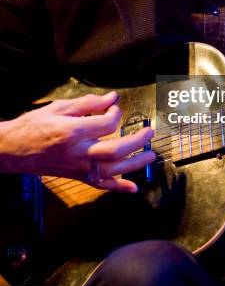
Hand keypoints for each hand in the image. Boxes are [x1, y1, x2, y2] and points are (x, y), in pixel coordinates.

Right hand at [0, 91, 155, 192]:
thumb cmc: (34, 126)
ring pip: (113, 169)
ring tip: (151, 155)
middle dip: (137, 141)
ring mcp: (79, 168)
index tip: (114, 107)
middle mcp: (79, 152)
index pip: (107, 124)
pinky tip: (133, 188)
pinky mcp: (77, 176)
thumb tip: (112, 97)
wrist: (13, 150)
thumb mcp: (58, 108)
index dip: (116, 113)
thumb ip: (88, 103)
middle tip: (149, 132)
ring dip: (135, 163)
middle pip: (116, 150)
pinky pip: (101, 185)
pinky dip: (119, 187)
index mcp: (73, 132)